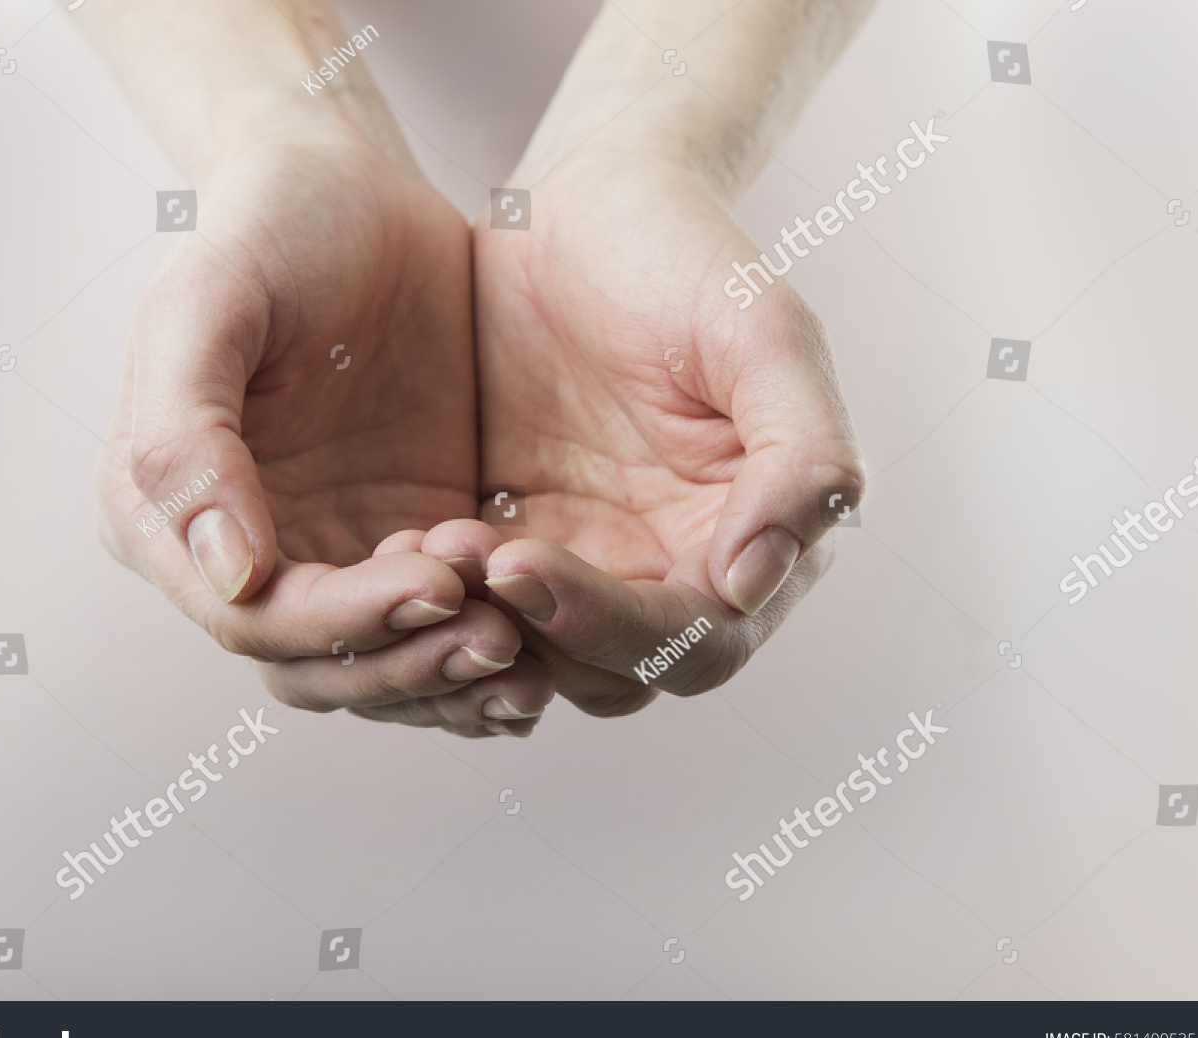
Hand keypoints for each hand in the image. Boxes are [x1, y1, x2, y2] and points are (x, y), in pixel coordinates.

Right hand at [94, 129, 543, 728]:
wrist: (354, 191)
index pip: (253, 618)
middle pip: (320, 665)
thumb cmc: (269, 230)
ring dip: (451, 675)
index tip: (437, 581)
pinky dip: (484, 649)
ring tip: (530, 660)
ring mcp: (329, 554)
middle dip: (406, 664)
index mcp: (170, 517)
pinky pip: (439, 625)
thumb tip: (229, 574)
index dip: (342, 622)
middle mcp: (244, 556)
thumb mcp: (208, 305)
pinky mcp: (405, 541)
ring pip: (383, 666)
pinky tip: (546, 650)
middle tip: (496, 639)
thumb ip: (187, 438)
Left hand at [469, 146, 862, 715]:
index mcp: (751, 542)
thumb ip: (801, 458)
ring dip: (476, 626)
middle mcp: (674, 572)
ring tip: (421, 548)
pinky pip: (475, 605)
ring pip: (534, 654)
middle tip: (461, 558)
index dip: (612, 625)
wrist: (587, 204)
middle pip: (610, 674)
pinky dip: (439, 597)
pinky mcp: (514, 540)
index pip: (693, 643)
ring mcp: (590, 562)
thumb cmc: (689, 256)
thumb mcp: (764, 334)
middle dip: (531, 632)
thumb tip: (753, 587)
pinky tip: (396, 543)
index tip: (524, 561)